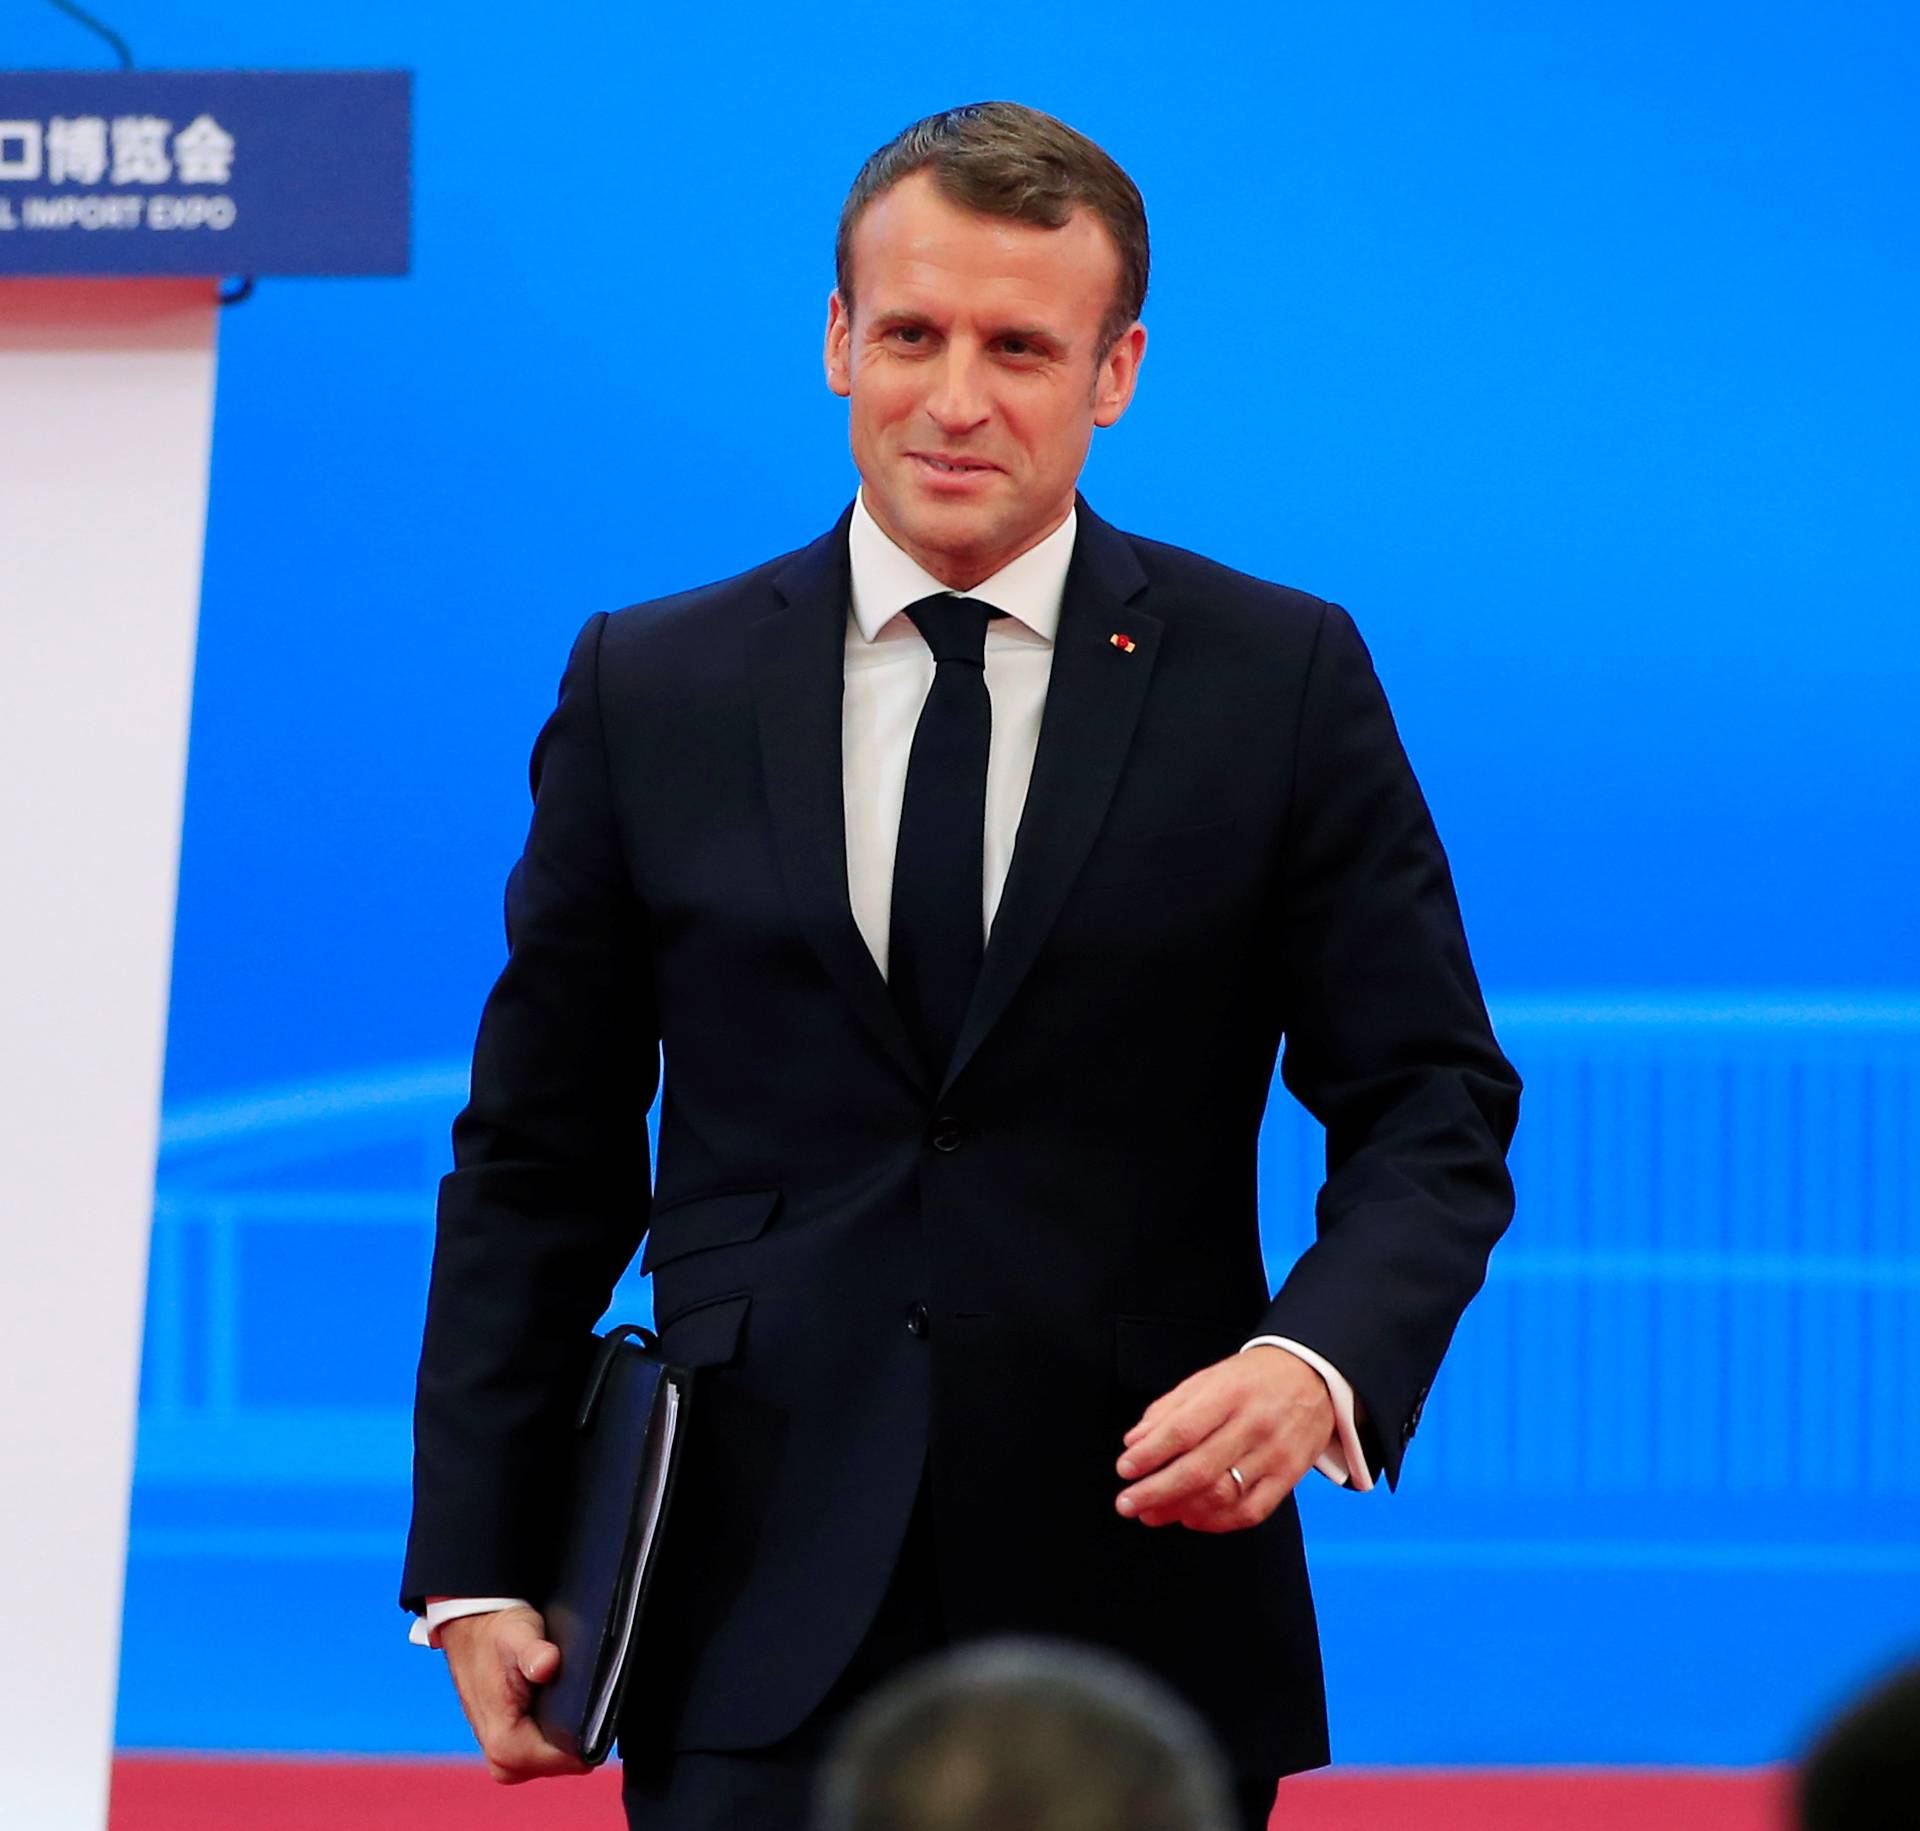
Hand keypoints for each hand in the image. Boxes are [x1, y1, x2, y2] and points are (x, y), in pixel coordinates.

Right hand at [436, 1603, 591, 1783]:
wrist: (471, 1632)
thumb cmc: (496, 1634)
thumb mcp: (518, 1634)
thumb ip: (534, 1652)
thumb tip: (546, 1665)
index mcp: (504, 1743)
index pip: (566, 1761)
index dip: (585, 1735)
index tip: (593, 1705)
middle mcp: (501, 1761)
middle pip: (562, 1764)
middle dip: (575, 1734)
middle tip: (576, 1694)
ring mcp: (504, 1759)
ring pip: (554, 1760)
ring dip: (565, 1732)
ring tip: (564, 1695)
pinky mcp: (508, 1751)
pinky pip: (544, 1753)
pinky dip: (554, 1732)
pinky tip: (556, 1705)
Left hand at [1114, 1345, 1334, 1531]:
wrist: (1312, 1376)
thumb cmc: (1252, 1379)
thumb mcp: (1207, 1379)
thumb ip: (1169, 1410)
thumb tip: (1134, 1442)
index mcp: (1229, 1393)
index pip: (1182, 1430)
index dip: (1149, 1454)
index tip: (1124, 1469)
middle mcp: (1254, 1424)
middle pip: (1199, 1469)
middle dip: (1156, 1491)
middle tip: (1127, 1503)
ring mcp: (1274, 1454)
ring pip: (1222, 1495)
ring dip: (1180, 1510)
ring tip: (1151, 1513)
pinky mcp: (1289, 1477)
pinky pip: (1250, 1512)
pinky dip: (1216, 1521)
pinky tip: (1191, 1518)